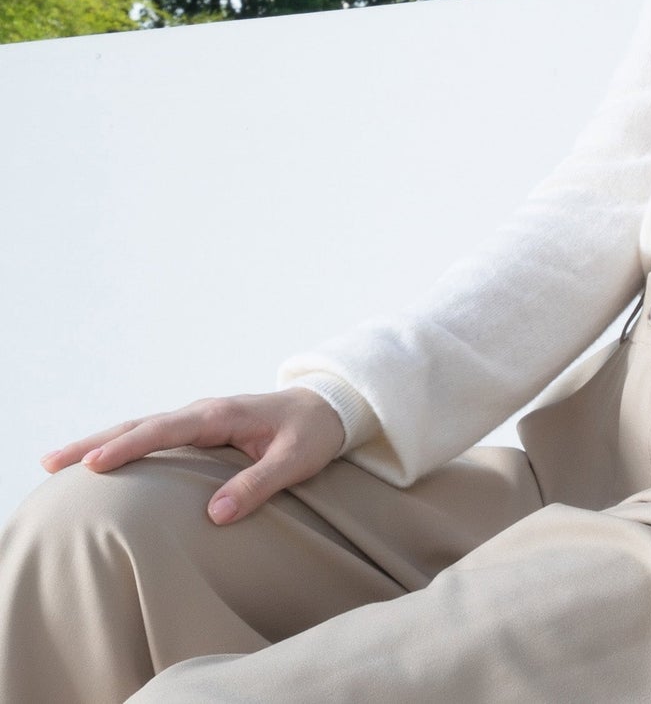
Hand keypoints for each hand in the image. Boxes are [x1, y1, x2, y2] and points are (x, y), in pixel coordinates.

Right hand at [38, 388, 346, 524]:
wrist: (328, 407)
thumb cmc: (312, 433)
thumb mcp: (295, 460)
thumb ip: (259, 484)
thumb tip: (215, 514)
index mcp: (222, 415)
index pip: (166, 430)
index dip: (130, 447)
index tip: (94, 465)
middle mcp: (204, 412)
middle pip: (141, 425)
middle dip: (95, 442)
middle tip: (51, 462)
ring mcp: (199, 419)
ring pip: (142, 428)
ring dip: (102, 442)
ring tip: (57, 461)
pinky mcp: (200, 430)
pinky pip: (154, 436)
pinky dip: (124, 445)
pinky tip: (100, 462)